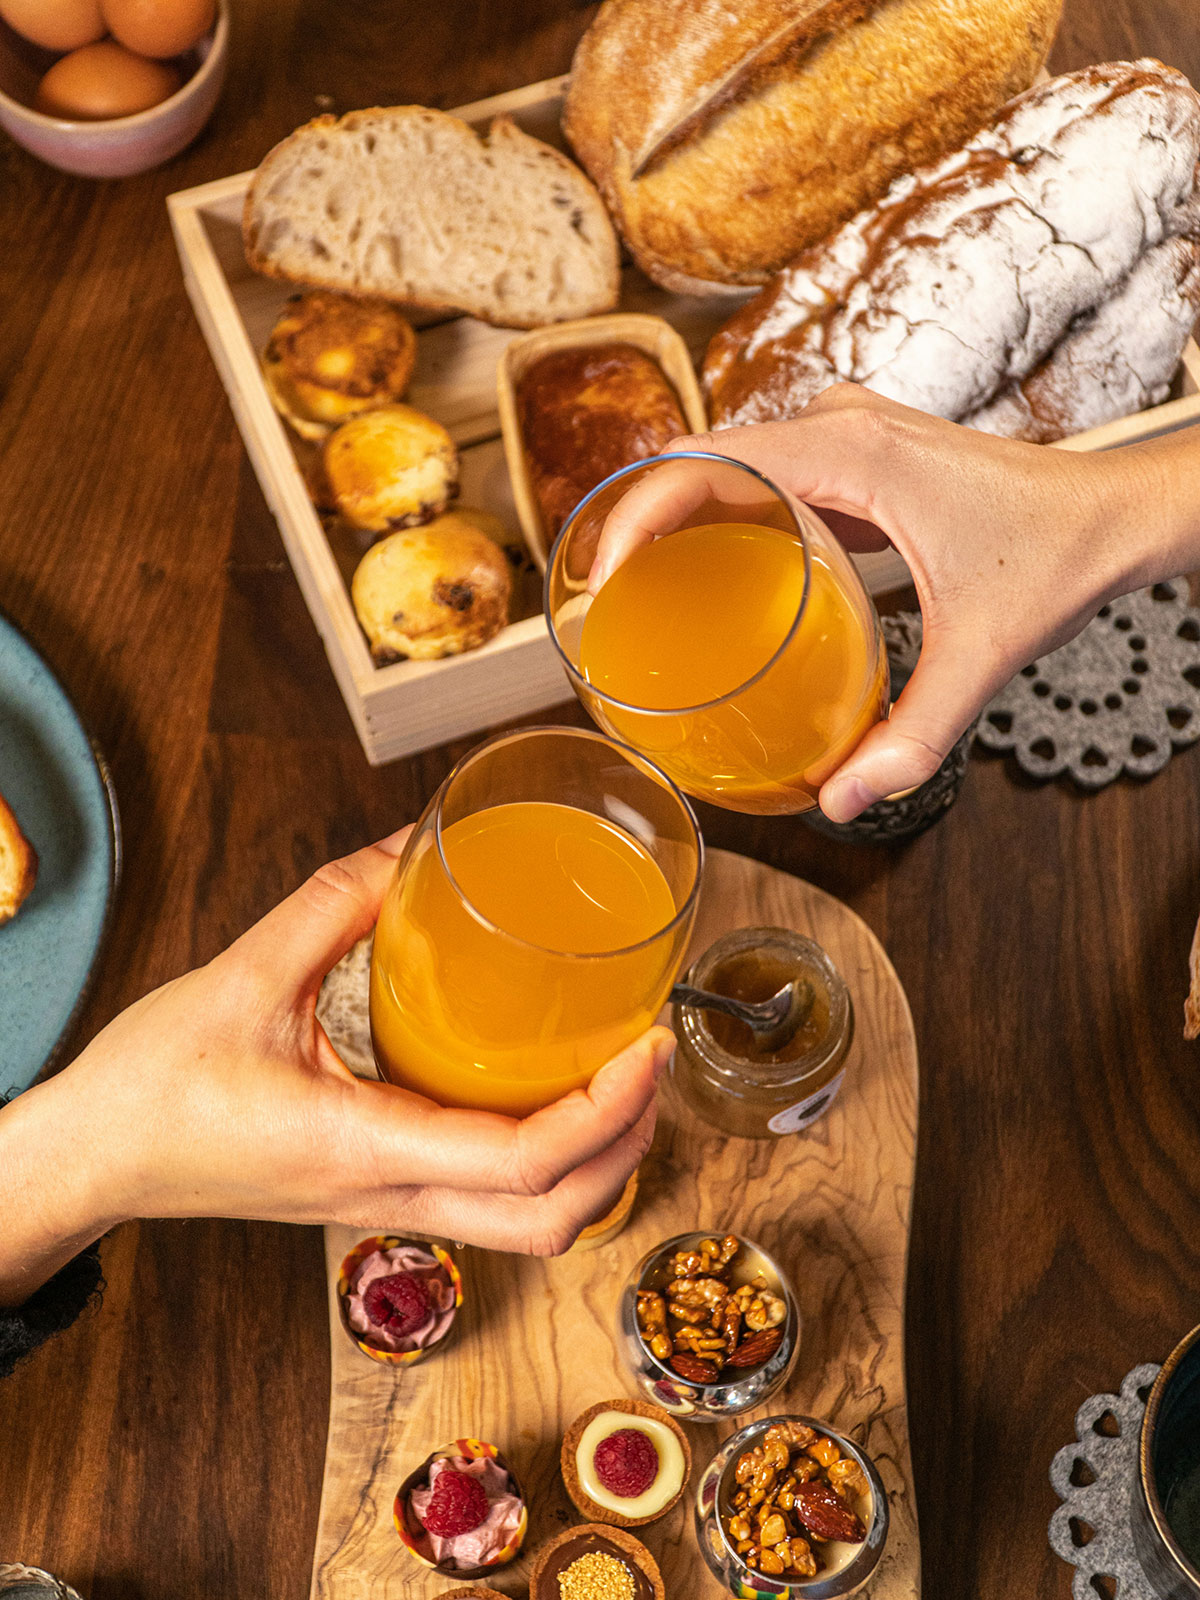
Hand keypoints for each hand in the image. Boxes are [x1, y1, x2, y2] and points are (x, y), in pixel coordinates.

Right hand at [0, 831, 671, 1303]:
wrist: (95, 1159)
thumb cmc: (154, 1086)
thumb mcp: (241, 976)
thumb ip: (332, 902)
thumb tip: (413, 844)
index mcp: (363, 1147)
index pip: (522, 1163)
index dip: (605, 1112)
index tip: (647, 1047)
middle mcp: (389, 1195)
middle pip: (553, 1220)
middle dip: (627, 1147)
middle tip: (654, 1059)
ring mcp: (387, 1206)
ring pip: (530, 1226)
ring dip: (597, 1164)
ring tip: (622, 1076)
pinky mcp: (380, 1194)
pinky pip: (492, 1203)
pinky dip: (550, 1162)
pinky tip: (550, 1090)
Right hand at [592, 385, 1199, 819]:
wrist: (1117, 513)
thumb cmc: (1059, 553)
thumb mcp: (981, 654)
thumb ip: (915, 733)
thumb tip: (843, 797)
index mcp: (854, 454)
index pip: (708, 459)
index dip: (638, 508)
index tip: (605, 568)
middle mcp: (844, 428)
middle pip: (706, 454)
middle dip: (642, 515)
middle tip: (607, 592)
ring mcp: (852, 435)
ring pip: (734, 458)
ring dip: (681, 509)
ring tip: (640, 583)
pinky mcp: (863, 457)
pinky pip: (770, 470)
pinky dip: (728, 510)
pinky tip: (713, 567)